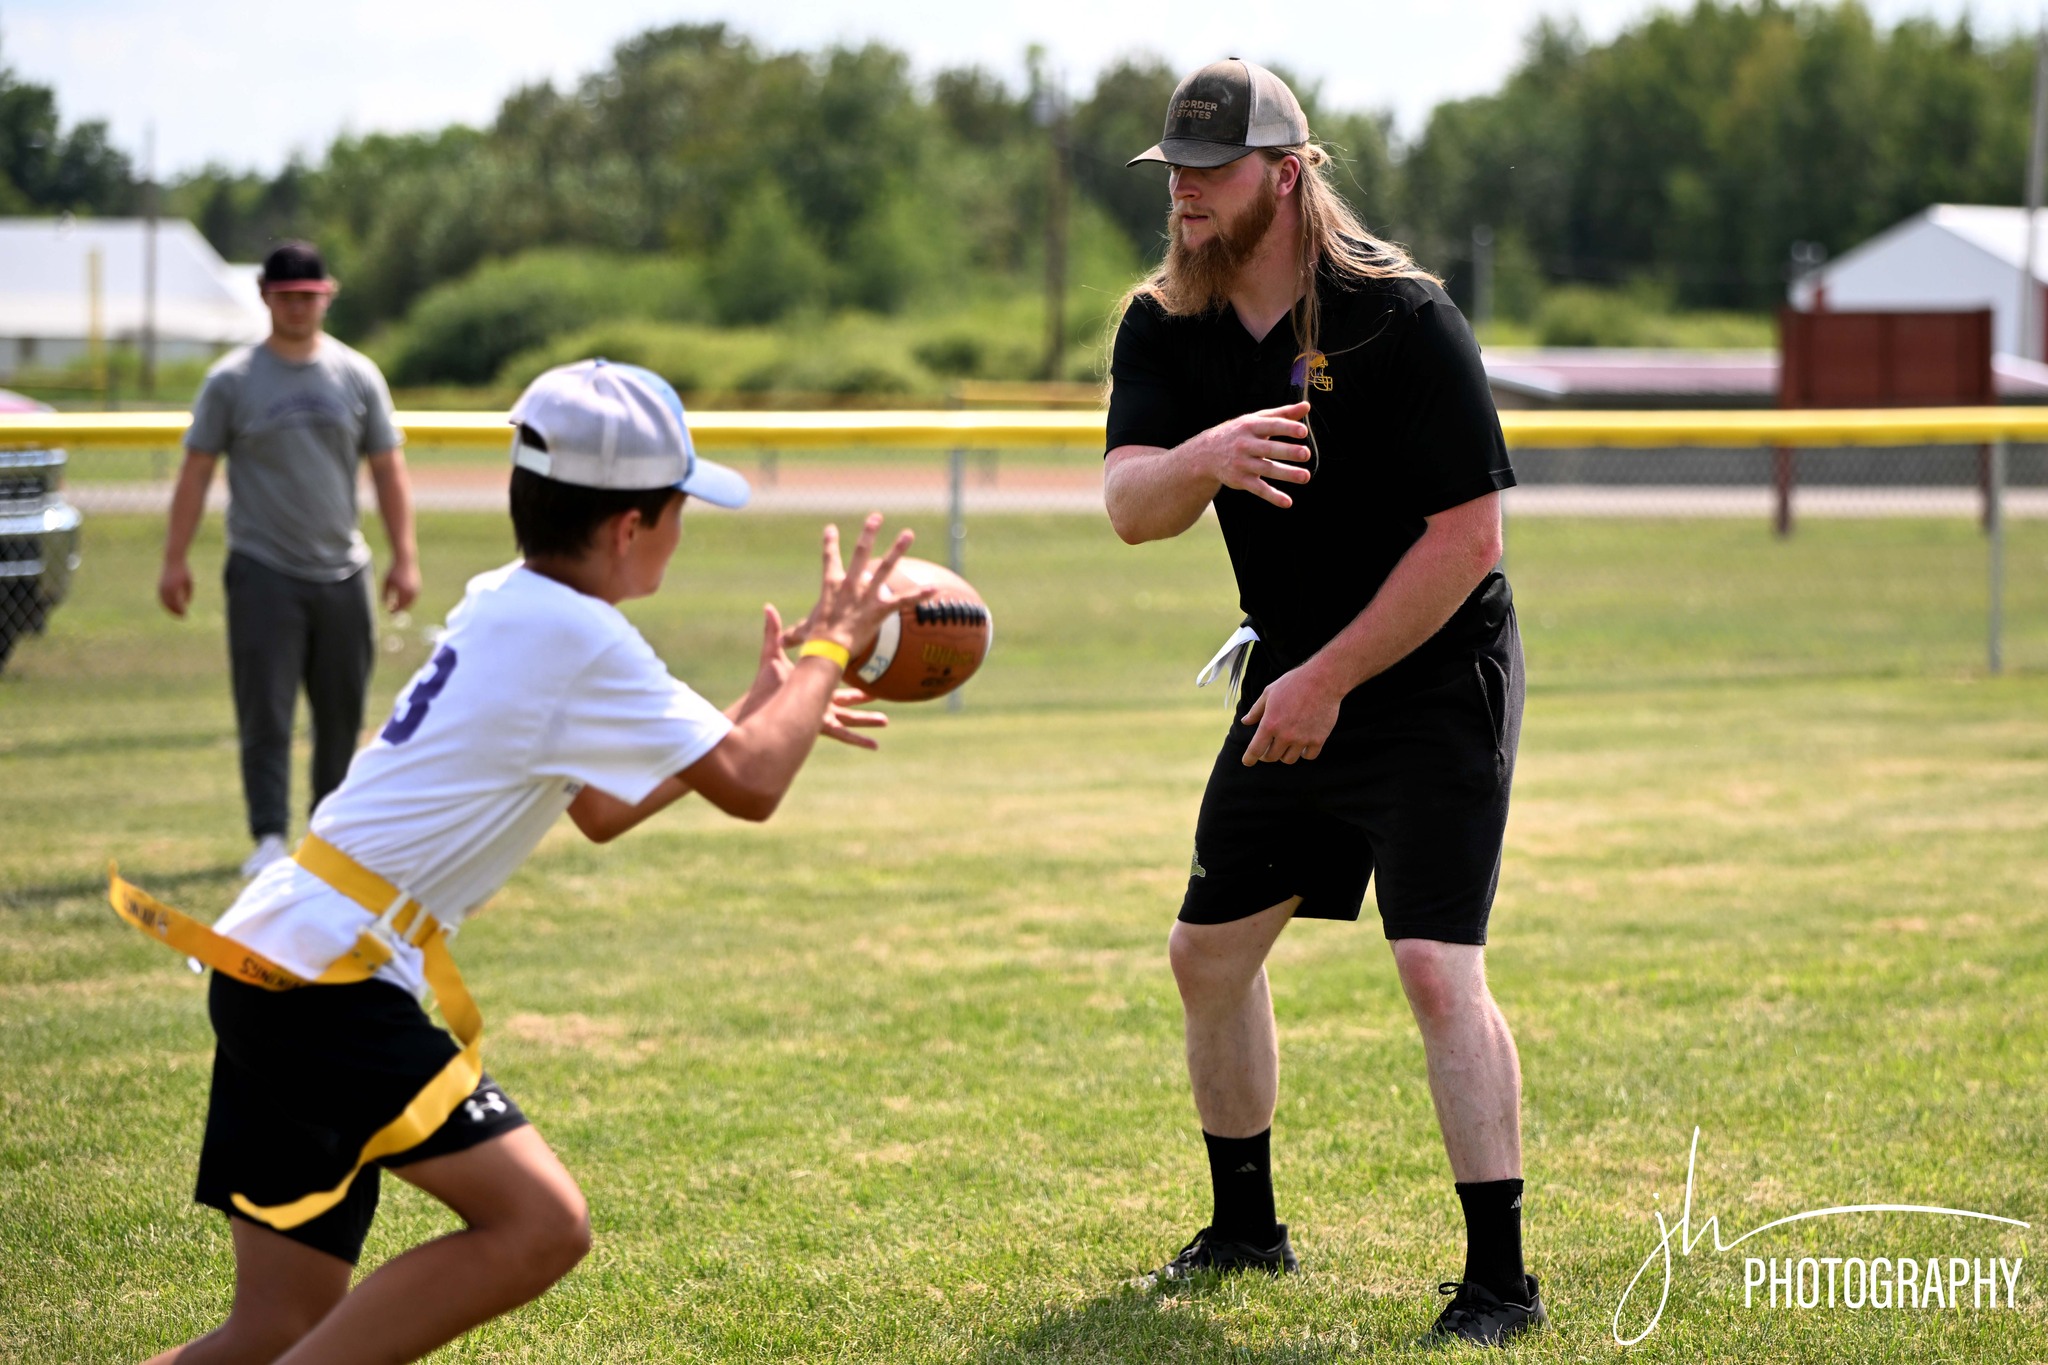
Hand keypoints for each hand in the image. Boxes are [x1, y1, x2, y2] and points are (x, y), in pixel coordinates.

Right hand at [158, 559, 193, 617]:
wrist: (173, 561)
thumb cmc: (184, 572)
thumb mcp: (189, 583)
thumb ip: (188, 594)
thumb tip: (185, 604)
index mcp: (175, 588)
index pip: (177, 603)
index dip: (181, 610)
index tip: (186, 615)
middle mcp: (166, 588)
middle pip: (170, 604)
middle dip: (175, 611)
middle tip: (182, 617)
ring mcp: (161, 587)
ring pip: (164, 602)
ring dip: (170, 609)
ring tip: (176, 614)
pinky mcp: (159, 586)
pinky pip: (162, 598)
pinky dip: (165, 603)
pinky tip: (170, 607)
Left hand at [382, 557, 419, 612]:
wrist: (406, 561)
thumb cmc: (394, 571)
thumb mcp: (386, 582)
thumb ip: (385, 594)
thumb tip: (385, 606)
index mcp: (403, 591)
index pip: (399, 606)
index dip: (394, 610)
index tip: (389, 612)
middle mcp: (412, 592)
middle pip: (406, 606)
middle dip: (399, 609)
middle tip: (393, 611)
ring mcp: (417, 590)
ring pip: (410, 602)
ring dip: (404, 604)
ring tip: (396, 603)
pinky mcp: (419, 587)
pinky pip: (413, 597)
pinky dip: (408, 600)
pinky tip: (401, 597)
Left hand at [742, 603, 889, 748]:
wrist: (756, 708)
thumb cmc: (763, 684)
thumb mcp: (773, 654)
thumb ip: (773, 632)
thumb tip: (768, 607)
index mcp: (809, 685)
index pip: (832, 678)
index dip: (846, 673)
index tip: (858, 665)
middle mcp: (816, 703)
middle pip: (845, 700)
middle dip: (862, 698)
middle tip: (879, 693)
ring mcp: (819, 716)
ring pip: (849, 719)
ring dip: (867, 720)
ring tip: (885, 721)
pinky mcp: (820, 727)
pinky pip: (844, 736)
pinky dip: (860, 741)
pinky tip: (875, 746)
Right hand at [801, 512, 932, 654]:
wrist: (829, 647)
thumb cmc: (816, 639)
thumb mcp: (803, 632)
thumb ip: (793, 634)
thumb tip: (781, 643)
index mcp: (832, 585)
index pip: (829, 560)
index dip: (829, 544)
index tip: (831, 528)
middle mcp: (851, 585)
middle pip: (860, 553)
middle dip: (868, 533)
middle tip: (876, 516)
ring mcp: (867, 595)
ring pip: (885, 567)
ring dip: (897, 550)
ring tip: (908, 533)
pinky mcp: (881, 609)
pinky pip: (903, 601)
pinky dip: (919, 596)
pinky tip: (934, 589)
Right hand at [1191, 402, 1311, 508]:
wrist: (1206, 454)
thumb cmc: (1239, 433)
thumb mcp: (1257, 420)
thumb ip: (1283, 414)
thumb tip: (1307, 406)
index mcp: (1251, 426)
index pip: (1271, 426)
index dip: (1287, 428)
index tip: (1303, 432)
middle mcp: (1245, 444)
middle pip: (1269, 448)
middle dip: (1287, 451)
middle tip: (1306, 454)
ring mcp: (1242, 463)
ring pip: (1266, 469)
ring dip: (1286, 474)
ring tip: (1305, 476)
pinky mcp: (1240, 480)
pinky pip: (1258, 489)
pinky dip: (1273, 496)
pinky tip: (1287, 502)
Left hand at [1239, 662, 1342, 765]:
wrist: (1322, 680)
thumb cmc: (1293, 683)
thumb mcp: (1269, 693)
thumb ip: (1256, 710)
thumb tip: (1245, 722)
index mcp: (1269, 724)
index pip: (1255, 750)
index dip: (1249, 758)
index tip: (1247, 762)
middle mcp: (1285, 735)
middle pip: (1271, 757)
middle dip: (1266, 755)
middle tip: (1268, 749)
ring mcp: (1302, 739)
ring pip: (1289, 759)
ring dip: (1285, 754)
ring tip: (1286, 746)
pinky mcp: (1318, 739)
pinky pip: (1309, 756)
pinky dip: (1304, 753)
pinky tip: (1303, 746)